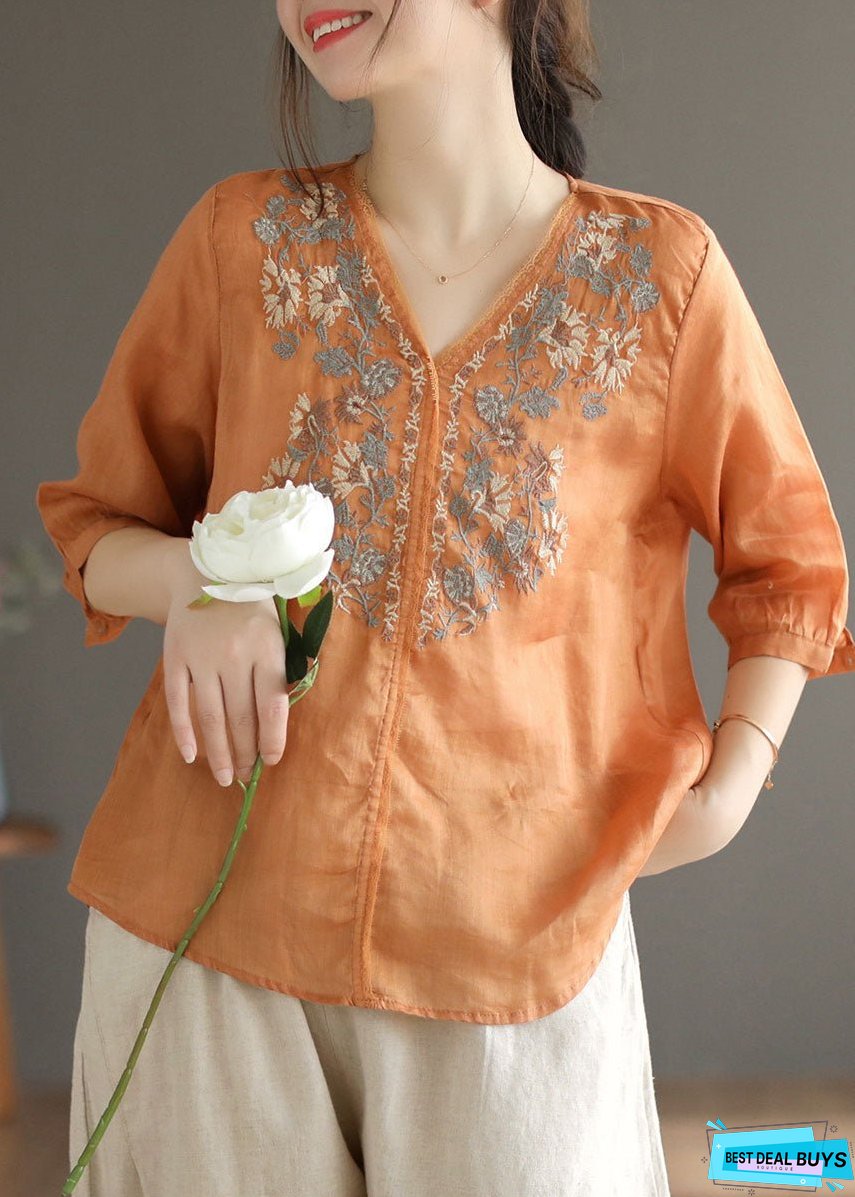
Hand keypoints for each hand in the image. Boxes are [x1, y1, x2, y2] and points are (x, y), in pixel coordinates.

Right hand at [162, 550, 289, 787]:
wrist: (205, 573)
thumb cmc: (250, 609)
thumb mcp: (275, 632)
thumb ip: (278, 671)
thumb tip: (277, 725)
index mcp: (267, 649)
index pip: (273, 705)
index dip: (273, 738)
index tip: (271, 760)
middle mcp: (235, 655)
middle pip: (241, 717)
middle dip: (244, 753)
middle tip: (244, 775)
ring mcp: (202, 657)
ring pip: (210, 717)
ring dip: (218, 753)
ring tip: (223, 777)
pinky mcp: (175, 657)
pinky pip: (178, 703)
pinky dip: (183, 733)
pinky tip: (191, 755)